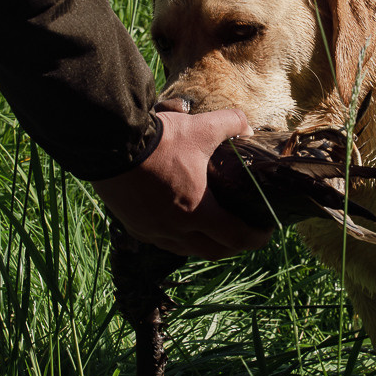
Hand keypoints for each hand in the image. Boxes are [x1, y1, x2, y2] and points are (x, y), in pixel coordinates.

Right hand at [93, 108, 274, 258]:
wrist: (110, 144)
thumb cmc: (159, 140)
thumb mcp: (201, 127)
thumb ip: (230, 124)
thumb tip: (248, 127)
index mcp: (197, 211)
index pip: (236, 238)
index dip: (255, 238)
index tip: (265, 232)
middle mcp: (175, 229)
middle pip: (213, 251)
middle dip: (233, 246)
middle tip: (244, 234)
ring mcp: (152, 231)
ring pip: (186, 249)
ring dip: (204, 244)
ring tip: (214, 231)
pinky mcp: (133, 226)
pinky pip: (162, 241)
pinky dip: (177, 238)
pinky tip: (181, 225)